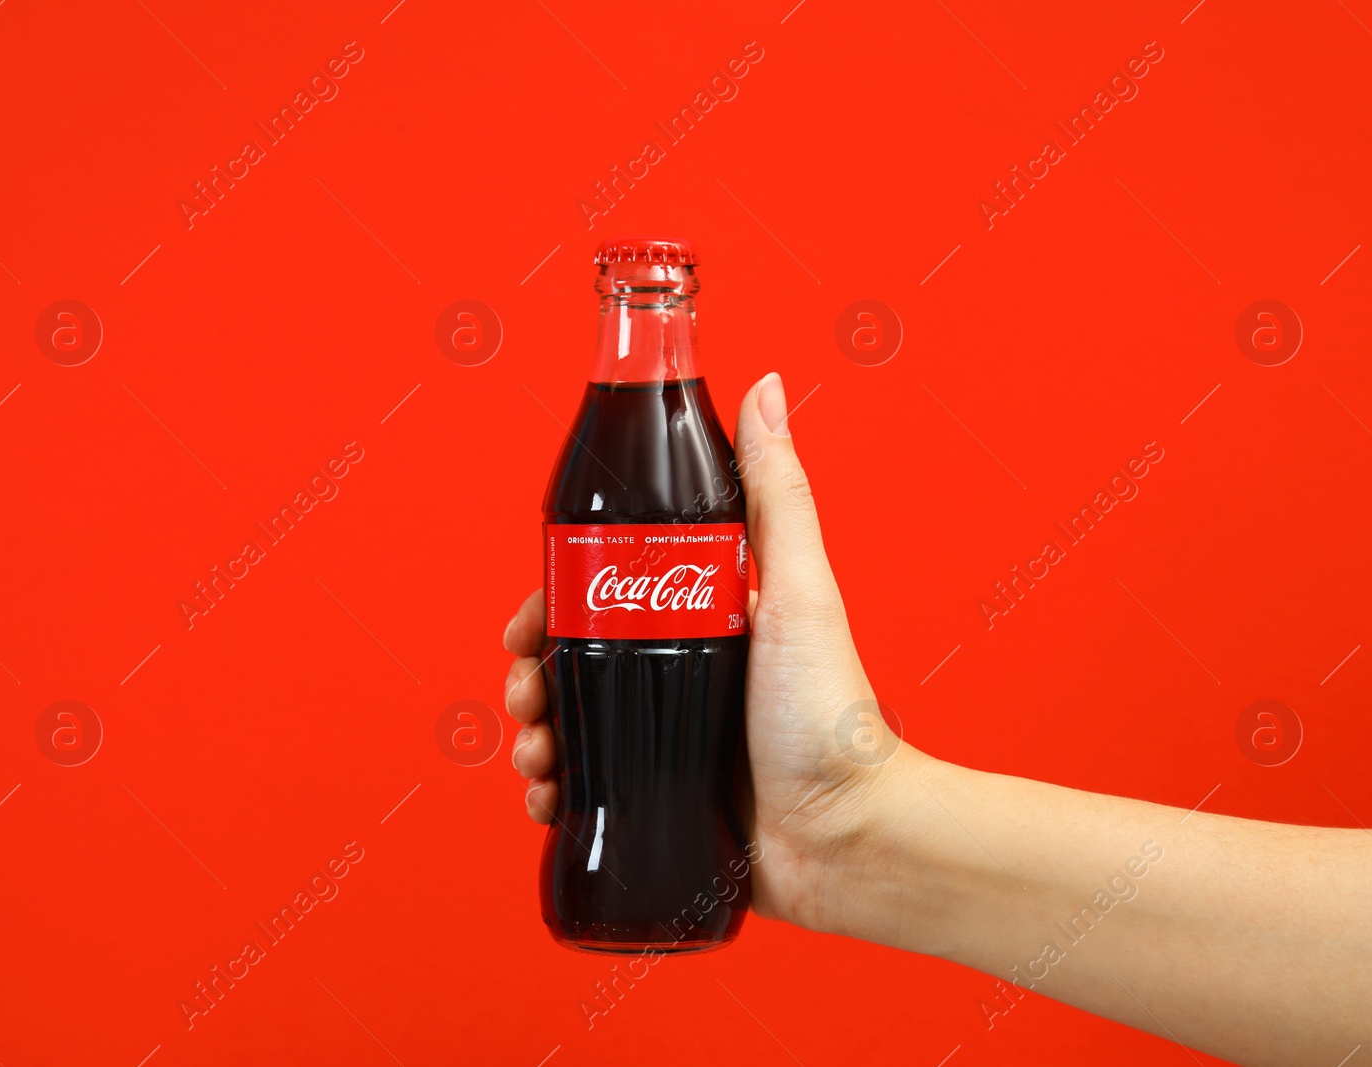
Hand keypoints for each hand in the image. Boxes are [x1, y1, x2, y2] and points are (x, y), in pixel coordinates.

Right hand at [502, 372, 906, 933]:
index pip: (605, 590)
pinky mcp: (660, 797)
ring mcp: (668, 738)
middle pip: (574, 657)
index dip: (552, 600)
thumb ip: (776, 494)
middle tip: (524, 695)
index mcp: (703, 616)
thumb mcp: (798, 592)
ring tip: (535, 756)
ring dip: (533, 732)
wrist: (847, 838)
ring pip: (570, 721)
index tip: (525, 619)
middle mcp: (682, 672)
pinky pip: (586, 787)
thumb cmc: (832, 715)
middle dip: (531, 673)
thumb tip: (763, 387)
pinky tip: (547, 798)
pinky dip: (553, 789)